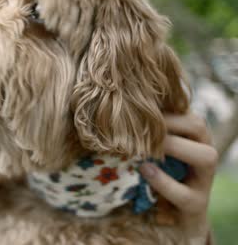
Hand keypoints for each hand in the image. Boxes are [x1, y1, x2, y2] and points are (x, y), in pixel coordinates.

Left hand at [139, 113, 217, 244]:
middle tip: (140, 127)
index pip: (185, 111)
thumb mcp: (151, 151)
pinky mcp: (196, 205)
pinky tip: (144, 171)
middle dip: (169, 123)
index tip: (136, 111)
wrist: (170, 216)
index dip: (162, 109)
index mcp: (193, 137)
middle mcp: (204, 153)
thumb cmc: (155, 174)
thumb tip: (119, 113)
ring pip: (206, 157)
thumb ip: (144, 134)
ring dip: (174, 147)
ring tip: (146, 149)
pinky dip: (162, 182)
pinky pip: (185, 194)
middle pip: (198, 126)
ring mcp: (204, 181)